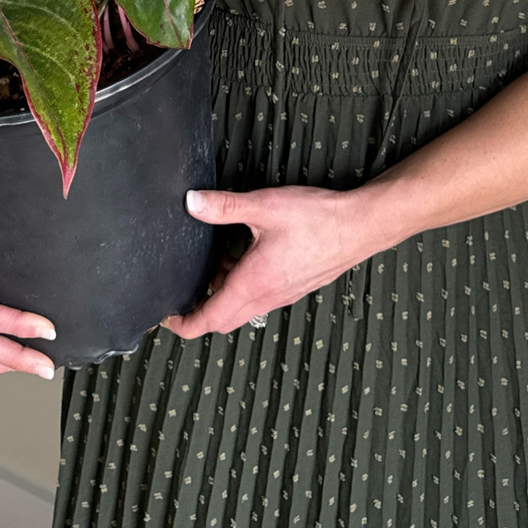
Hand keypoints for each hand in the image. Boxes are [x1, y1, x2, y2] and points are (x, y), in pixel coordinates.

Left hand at [160, 184, 394, 338]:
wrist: (360, 226)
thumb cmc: (317, 219)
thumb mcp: (263, 206)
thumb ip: (224, 206)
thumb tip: (191, 203)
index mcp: (253, 284)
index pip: (210, 319)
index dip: (184, 324)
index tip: (166, 318)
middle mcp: (267, 296)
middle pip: (223, 318)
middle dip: (198, 309)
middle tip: (180, 291)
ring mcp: (282, 293)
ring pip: (242, 306)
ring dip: (221, 292)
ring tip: (209, 263)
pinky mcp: (294, 285)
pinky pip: (259, 295)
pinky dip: (241, 284)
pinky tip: (240, 253)